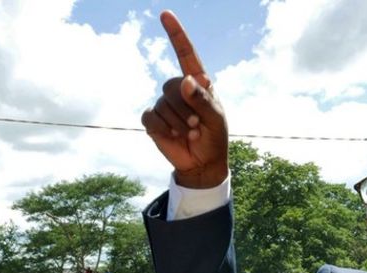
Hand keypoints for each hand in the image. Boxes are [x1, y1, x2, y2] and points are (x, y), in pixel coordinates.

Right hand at [140, 11, 227, 187]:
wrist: (202, 163)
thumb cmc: (214, 139)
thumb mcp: (216, 120)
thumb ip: (202, 100)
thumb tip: (185, 81)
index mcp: (198, 84)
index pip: (186, 54)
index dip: (176, 35)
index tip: (165, 15)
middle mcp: (180, 90)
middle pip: (171, 85)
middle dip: (184, 108)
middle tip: (196, 127)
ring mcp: (164, 104)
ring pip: (162, 104)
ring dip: (177, 123)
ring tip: (188, 134)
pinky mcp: (153, 120)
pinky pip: (151, 117)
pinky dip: (162, 128)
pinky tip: (173, 136)